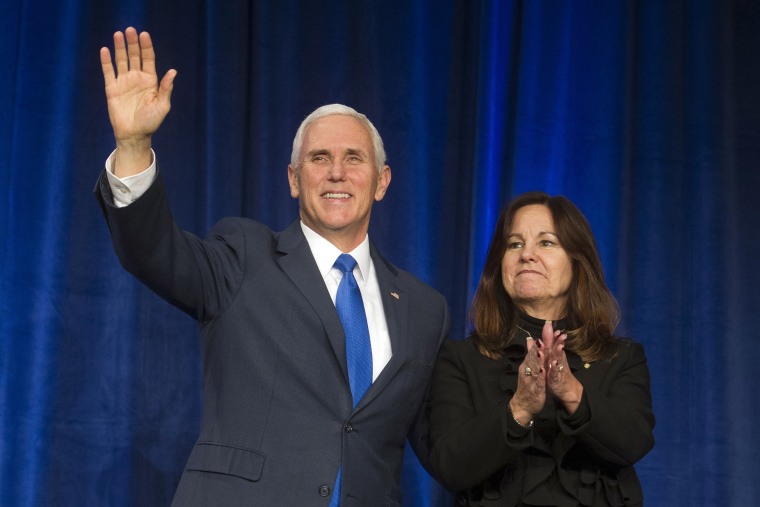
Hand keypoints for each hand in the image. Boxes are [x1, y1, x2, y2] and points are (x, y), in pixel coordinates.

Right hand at [100, 27, 175, 175]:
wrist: (134, 135)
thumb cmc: (151, 122)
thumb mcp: (162, 106)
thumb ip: (166, 89)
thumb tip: (173, 72)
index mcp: (150, 81)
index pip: (148, 59)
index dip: (146, 47)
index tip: (144, 34)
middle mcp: (137, 79)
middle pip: (134, 56)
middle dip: (132, 43)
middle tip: (130, 30)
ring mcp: (124, 82)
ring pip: (121, 60)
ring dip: (119, 47)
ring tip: (118, 34)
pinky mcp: (112, 89)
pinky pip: (108, 72)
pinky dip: (106, 61)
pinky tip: (105, 50)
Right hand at [510, 333, 546, 424]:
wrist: (522, 405)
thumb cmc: (527, 385)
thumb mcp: (528, 368)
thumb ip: (530, 353)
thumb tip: (530, 339)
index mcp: (527, 364)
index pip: (532, 351)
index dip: (539, 341)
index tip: (545, 330)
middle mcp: (527, 370)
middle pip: (532, 358)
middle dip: (538, 348)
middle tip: (542, 338)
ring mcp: (530, 380)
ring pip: (534, 369)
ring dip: (538, 360)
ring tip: (541, 351)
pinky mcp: (535, 390)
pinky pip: (538, 382)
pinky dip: (540, 376)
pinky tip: (543, 371)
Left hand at [542, 320, 582, 414]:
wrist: (566, 389)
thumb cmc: (556, 373)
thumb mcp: (549, 360)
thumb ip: (545, 349)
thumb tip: (540, 337)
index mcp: (554, 356)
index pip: (552, 343)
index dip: (551, 334)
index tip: (550, 324)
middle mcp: (557, 360)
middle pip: (556, 349)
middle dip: (556, 340)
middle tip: (557, 331)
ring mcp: (557, 369)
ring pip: (557, 360)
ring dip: (558, 352)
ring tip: (559, 345)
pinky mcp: (556, 379)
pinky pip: (555, 373)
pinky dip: (554, 368)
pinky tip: (554, 363)